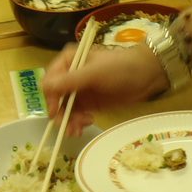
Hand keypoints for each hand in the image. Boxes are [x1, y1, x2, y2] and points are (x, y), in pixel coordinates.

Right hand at [41, 42, 167, 134]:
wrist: (146, 76)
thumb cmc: (120, 68)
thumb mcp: (94, 73)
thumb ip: (70, 80)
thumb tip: (45, 87)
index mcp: (68, 61)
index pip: (49, 81)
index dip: (50, 97)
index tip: (56, 111)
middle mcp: (70, 75)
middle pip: (55, 98)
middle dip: (60, 113)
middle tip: (69, 127)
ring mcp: (79, 91)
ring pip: (64, 109)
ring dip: (68, 121)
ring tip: (79, 130)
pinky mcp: (88, 103)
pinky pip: (75, 115)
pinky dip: (77, 122)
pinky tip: (86, 125)